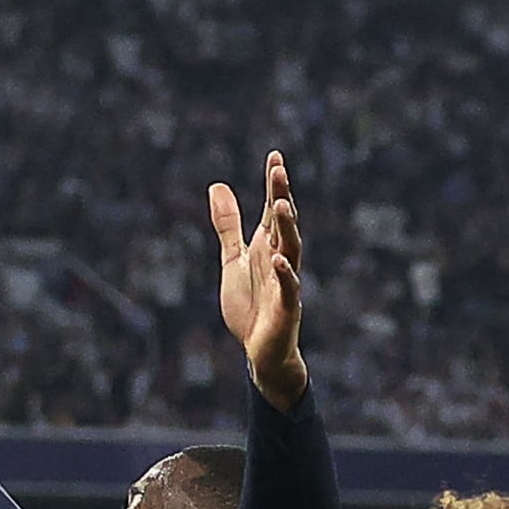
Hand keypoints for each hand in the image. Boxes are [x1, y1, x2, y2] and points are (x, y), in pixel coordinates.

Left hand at [211, 150, 307, 407]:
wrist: (260, 352)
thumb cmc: (250, 306)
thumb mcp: (232, 260)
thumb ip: (228, 226)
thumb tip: (217, 186)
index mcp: (267, 247)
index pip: (273, 210)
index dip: (274, 184)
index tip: (275, 156)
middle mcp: (280, 259)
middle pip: (284, 224)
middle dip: (281, 196)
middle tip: (278, 170)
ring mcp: (286, 283)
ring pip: (291, 250)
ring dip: (288, 227)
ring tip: (281, 203)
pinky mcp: (286, 309)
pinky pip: (289, 288)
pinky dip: (285, 273)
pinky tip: (278, 258)